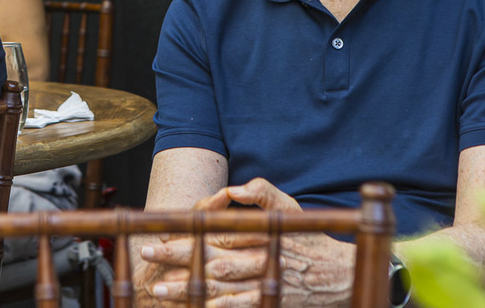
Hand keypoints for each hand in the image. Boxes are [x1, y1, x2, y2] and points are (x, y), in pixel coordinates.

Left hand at [141, 178, 354, 306]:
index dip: (185, 234)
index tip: (158, 233)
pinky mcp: (268, 302)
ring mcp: (262, 283)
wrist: (337, 273)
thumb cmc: (307, 235)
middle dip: (176, 259)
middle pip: (211, 260)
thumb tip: (234, 189)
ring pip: (219, 288)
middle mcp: (257, 258)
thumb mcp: (288, 207)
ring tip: (160, 291)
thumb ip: (262, 192)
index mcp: (258, 232)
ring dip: (188, 290)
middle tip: (147, 257)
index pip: (215, 233)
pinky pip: (240, 307)